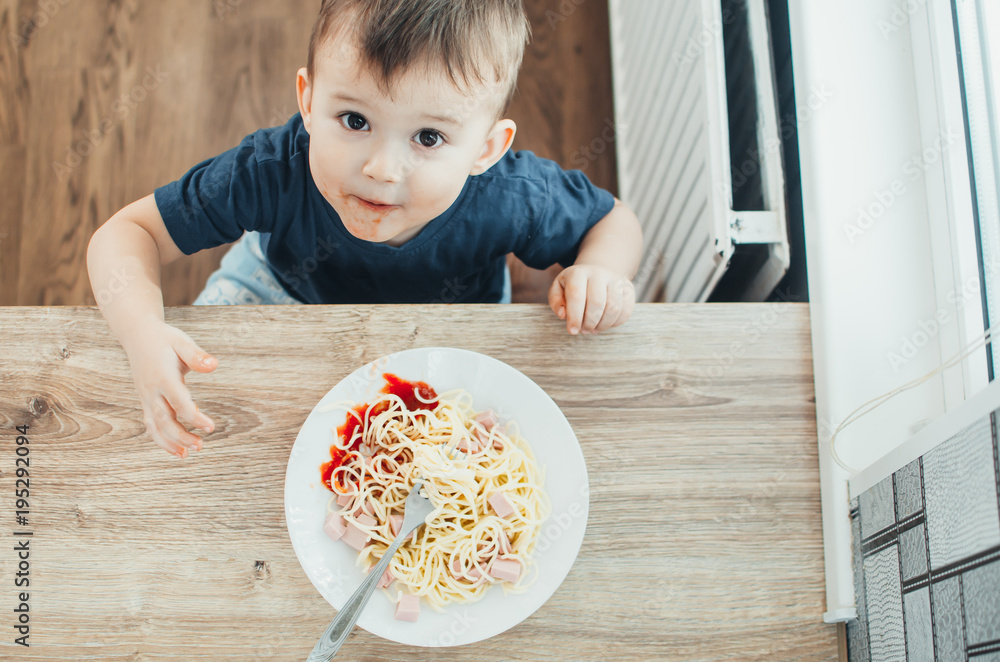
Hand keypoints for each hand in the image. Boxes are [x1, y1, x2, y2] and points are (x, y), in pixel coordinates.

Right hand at [122, 321, 217, 457]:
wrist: (137, 335)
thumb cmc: (164, 339)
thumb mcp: (182, 342)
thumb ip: (197, 356)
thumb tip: (214, 365)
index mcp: (162, 376)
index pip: (179, 402)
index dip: (194, 417)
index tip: (211, 428)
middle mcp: (151, 390)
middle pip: (164, 419)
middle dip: (181, 436)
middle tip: (200, 447)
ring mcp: (146, 397)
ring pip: (154, 426)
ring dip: (169, 442)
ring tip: (186, 455)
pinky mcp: (146, 401)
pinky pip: (151, 424)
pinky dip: (161, 439)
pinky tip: (177, 449)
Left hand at [548, 264, 635, 334]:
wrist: (596, 273)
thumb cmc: (574, 285)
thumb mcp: (558, 289)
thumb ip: (556, 302)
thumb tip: (563, 315)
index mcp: (578, 273)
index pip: (576, 295)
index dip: (574, 316)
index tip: (572, 331)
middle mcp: (599, 273)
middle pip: (597, 302)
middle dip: (589, 322)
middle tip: (584, 330)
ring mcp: (616, 280)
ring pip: (613, 308)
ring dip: (602, 325)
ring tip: (593, 329)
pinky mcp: (628, 289)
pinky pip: (626, 311)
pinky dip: (615, 323)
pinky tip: (605, 324)